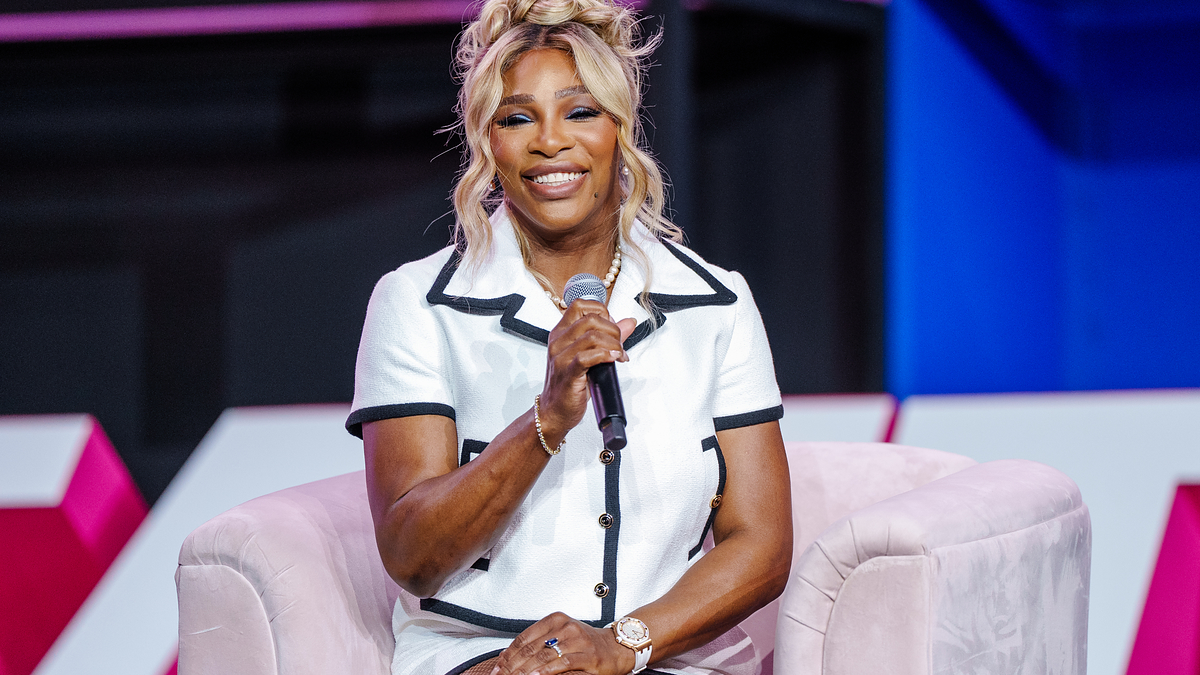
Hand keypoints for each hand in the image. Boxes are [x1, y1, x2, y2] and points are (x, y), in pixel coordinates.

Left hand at [492, 612, 635, 674]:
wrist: (617, 647)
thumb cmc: (586, 643)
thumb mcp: (561, 636)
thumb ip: (538, 643)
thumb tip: (509, 657)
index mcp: (556, 619)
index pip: (525, 637)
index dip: (508, 654)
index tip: (498, 667)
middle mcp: (566, 627)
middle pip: (531, 648)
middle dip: (512, 666)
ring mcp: (577, 641)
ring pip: (543, 656)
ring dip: (524, 671)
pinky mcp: (588, 656)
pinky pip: (562, 664)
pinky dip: (546, 671)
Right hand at [539, 300, 635, 440]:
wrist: (554, 410)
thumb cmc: (569, 383)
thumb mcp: (588, 355)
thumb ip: (608, 336)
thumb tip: (629, 322)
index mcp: (561, 332)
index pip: (581, 305)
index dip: (602, 311)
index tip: (611, 327)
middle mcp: (558, 341)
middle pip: (591, 318)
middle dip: (613, 330)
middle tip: (619, 345)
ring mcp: (560, 356)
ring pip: (592, 336)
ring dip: (613, 344)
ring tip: (619, 355)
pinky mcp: (567, 373)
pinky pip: (588, 356)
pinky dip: (606, 355)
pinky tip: (614, 360)